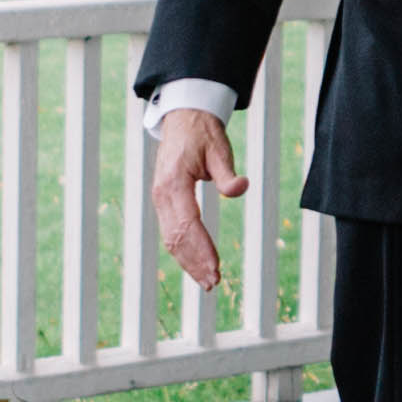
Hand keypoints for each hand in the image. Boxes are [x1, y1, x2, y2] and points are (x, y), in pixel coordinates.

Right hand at [148, 105, 243, 291]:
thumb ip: (228, 173)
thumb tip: (242, 188)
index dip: (202, 248)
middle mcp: (162, 195)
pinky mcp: (164, 202)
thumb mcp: (219, 148)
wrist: (183, 119)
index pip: (187, 224)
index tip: (216, 267)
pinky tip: (196, 265)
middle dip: (195, 262)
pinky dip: (183, 252)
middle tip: (214, 282)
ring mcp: (160, 200)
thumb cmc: (202, 134)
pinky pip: (171, 232)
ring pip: (170, 239)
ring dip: (188, 262)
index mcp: (174, 182)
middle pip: (176, 238)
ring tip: (207, 281)